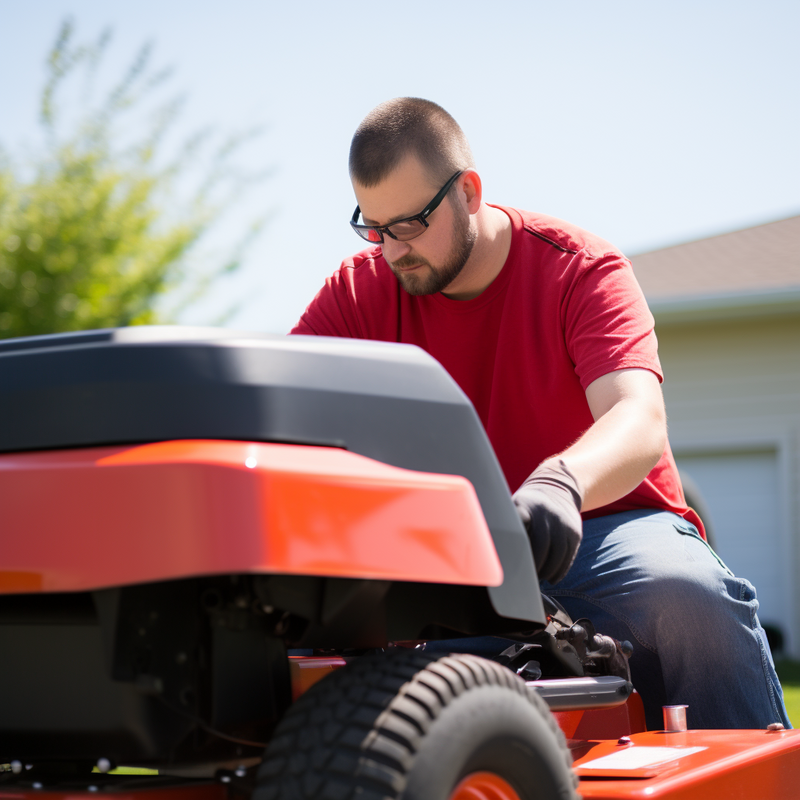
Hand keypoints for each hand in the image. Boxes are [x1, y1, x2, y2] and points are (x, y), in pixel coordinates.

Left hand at [512, 459, 583, 584]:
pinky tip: (551, 578)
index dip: (513, 544)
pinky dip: (560, 571)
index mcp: (524, 506)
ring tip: (537, 579)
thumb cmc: (527, 506)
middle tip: (523, 576)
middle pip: (540, 546)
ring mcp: (562, 522)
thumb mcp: (514, 506)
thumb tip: (487, 550)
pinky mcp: (574, 532)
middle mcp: (546, 513)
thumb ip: (506, 524)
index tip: (506, 561)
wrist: (558, 489)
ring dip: (546, 572)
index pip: (518, 525)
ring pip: (557, 555)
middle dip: (532, 565)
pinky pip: (568, 556)